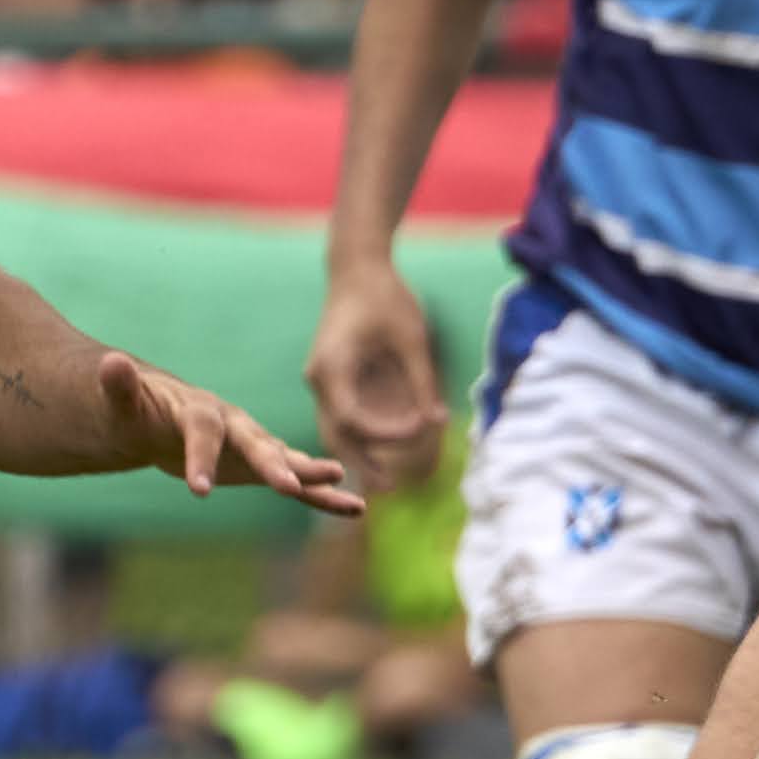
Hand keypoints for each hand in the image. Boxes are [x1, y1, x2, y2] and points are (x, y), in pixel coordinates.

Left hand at [99, 350, 361, 514]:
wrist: (158, 416)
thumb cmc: (137, 411)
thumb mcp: (122, 403)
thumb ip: (120, 387)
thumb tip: (110, 364)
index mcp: (201, 409)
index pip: (203, 430)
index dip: (200, 456)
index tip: (195, 490)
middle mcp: (237, 424)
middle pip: (257, 442)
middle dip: (273, 464)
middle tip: (287, 486)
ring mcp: (255, 445)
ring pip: (289, 461)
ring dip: (315, 476)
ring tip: (349, 491)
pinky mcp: (264, 467)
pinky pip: (299, 485)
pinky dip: (325, 497)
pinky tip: (357, 509)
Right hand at [305, 253, 452, 496]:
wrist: (358, 268)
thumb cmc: (386, 297)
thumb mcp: (411, 338)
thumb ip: (423, 382)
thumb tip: (437, 423)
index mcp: (332, 368)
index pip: (353, 419)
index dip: (387, 433)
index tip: (422, 426)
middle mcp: (321, 379)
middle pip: (335, 434)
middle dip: (361, 463)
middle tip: (389, 490)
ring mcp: (325, 381)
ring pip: (337, 430)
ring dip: (361, 454)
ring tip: (389, 482)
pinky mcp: (335, 380)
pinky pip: (345, 417)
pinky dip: (364, 436)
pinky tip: (388, 452)